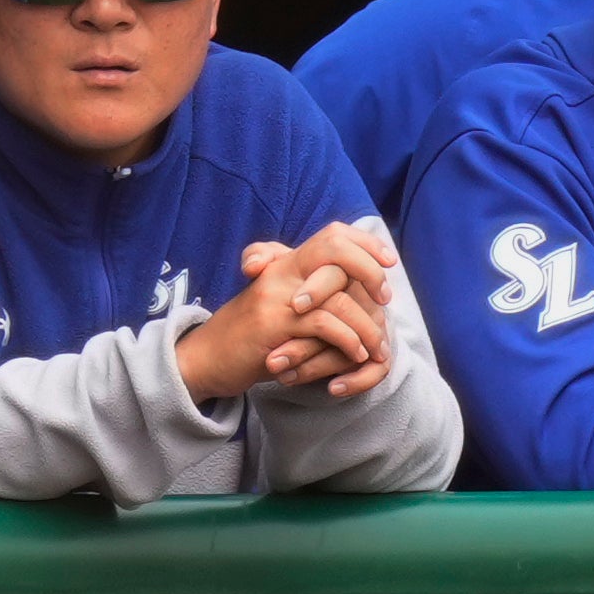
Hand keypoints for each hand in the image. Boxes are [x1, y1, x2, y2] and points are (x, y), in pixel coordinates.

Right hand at [178, 236, 393, 407]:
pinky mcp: (273, 325)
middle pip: (335, 249)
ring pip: (337, 296)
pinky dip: (347, 340)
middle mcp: (281, 272)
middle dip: (370, 270)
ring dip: (365, 324)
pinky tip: (355, 354)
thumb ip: (310, 291)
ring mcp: (276, 297)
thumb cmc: (249, 336)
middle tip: (386, 298)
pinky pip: (323, 324)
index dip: (364, 242)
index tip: (388, 261)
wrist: (205, 358)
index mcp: (285, 263)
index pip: (332, 234)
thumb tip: (351, 288)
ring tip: (377, 346)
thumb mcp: (279, 306)